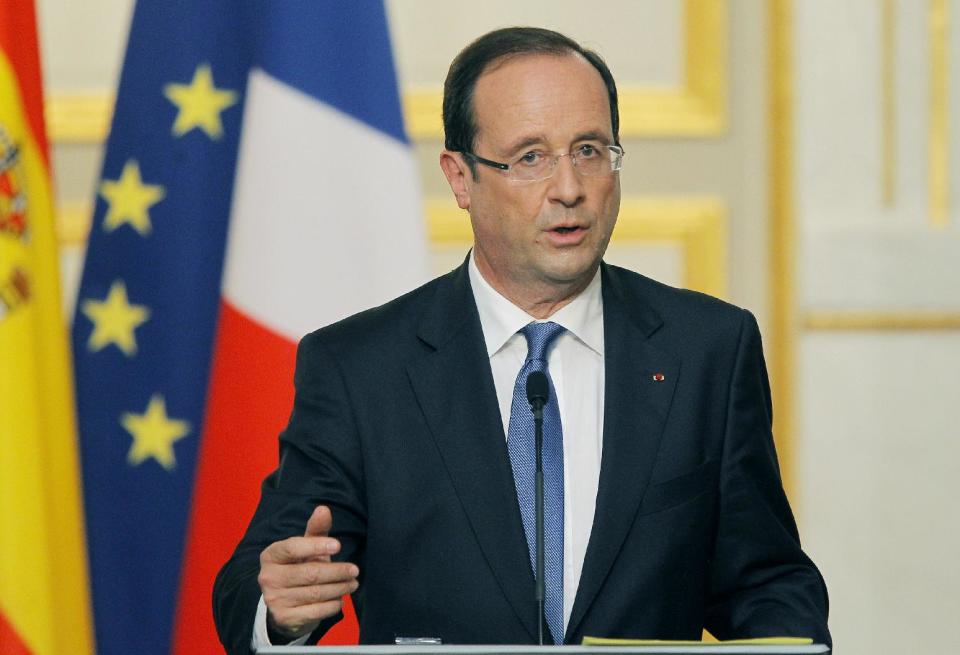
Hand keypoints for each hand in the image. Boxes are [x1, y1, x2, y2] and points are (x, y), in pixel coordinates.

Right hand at [258, 505, 359, 640]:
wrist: (282, 604)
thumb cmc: (298, 567)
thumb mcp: (305, 548)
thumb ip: (316, 529)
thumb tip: (324, 509)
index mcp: (271, 555)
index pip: (292, 547)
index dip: (316, 546)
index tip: (338, 545)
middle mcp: (268, 577)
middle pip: (309, 573)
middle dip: (337, 571)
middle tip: (354, 570)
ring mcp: (274, 599)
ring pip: (315, 593)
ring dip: (339, 588)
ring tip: (353, 583)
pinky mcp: (284, 618)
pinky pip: (316, 611)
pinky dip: (332, 605)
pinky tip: (340, 599)